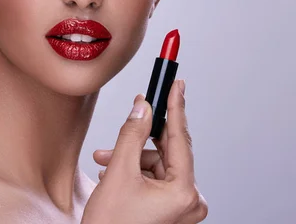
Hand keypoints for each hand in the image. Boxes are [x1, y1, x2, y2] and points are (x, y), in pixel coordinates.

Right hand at [81, 80, 207, 223]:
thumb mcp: (118, 173)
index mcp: (184, 192)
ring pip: (157, 166)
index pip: (180, 138)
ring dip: (130, 160)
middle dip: (137, 142)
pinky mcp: (172, 212)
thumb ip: (132, 134)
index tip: (177, 83)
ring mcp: (182, 209)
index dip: (176, 106)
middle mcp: (190, 201)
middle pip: (166, 153)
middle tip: (124, 125)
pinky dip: (135, 174)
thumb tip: (142, 108)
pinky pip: (156, 181)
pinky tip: (114, 176)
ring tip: (105, 164)